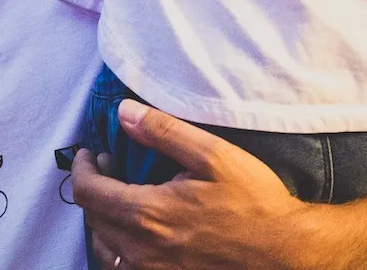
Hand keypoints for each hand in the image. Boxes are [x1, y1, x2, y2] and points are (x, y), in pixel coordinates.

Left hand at [74, 101, 320, 269]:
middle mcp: (142, 249)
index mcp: (148, 214)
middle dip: (93, 186)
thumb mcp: (214, 156)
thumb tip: (123, 113)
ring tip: (120, 195)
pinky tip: (137, 229)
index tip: (91, 152)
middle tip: (109, 165)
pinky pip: (124, 266)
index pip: (88, 192)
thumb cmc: (254, 203)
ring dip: (103, 217)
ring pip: (104, 246)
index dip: (81, 167)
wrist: (285, 253)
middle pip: (92, 217)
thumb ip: (163, 132)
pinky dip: (118, 245)